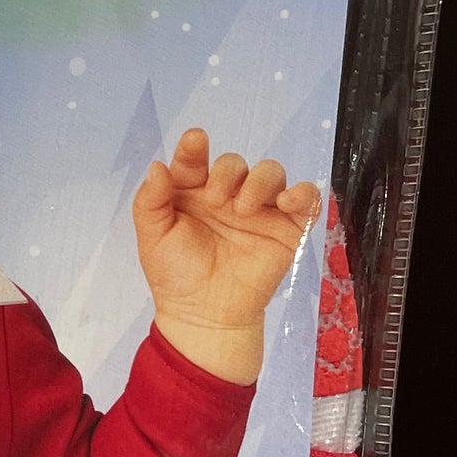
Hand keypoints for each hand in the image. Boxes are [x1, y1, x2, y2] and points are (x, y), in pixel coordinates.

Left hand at [132, 129, 319, 384]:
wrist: (205, 315)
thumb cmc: (176, 275)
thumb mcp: (153, 238)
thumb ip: (150, 201)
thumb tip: (157, 165)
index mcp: (192, 193)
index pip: (195, 161)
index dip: (194, 148)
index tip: (194, 141)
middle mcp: (227, 195)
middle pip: (234, 163)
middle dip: (226, 173)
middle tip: (216, 200)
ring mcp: (260, 209)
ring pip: (270, 173)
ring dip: (259, 181)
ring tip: (245, 208)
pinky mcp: (287, 227)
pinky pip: (306, 199)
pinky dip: (302, 193)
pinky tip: (287, 202)